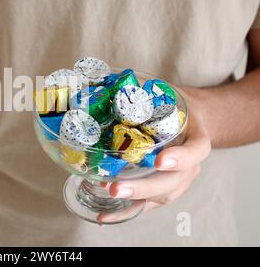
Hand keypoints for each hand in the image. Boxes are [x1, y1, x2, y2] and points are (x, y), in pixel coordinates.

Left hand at [98, 88, 210, 222]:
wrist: (192, 119)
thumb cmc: (174, 105)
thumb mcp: (163, 91)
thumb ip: (138, 89)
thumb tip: (97, 79)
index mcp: (196, 136)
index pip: (197, 150)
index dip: (182, 157)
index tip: (161, 160)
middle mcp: (190, 162)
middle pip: (173, 182)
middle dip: (143, 187)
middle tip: (114, 187)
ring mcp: (179, 178)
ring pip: (161, 196)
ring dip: (132, 200)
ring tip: (105, 197)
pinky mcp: (164, 188)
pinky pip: (149, 204)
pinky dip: (127, 212)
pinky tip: (104, 215)